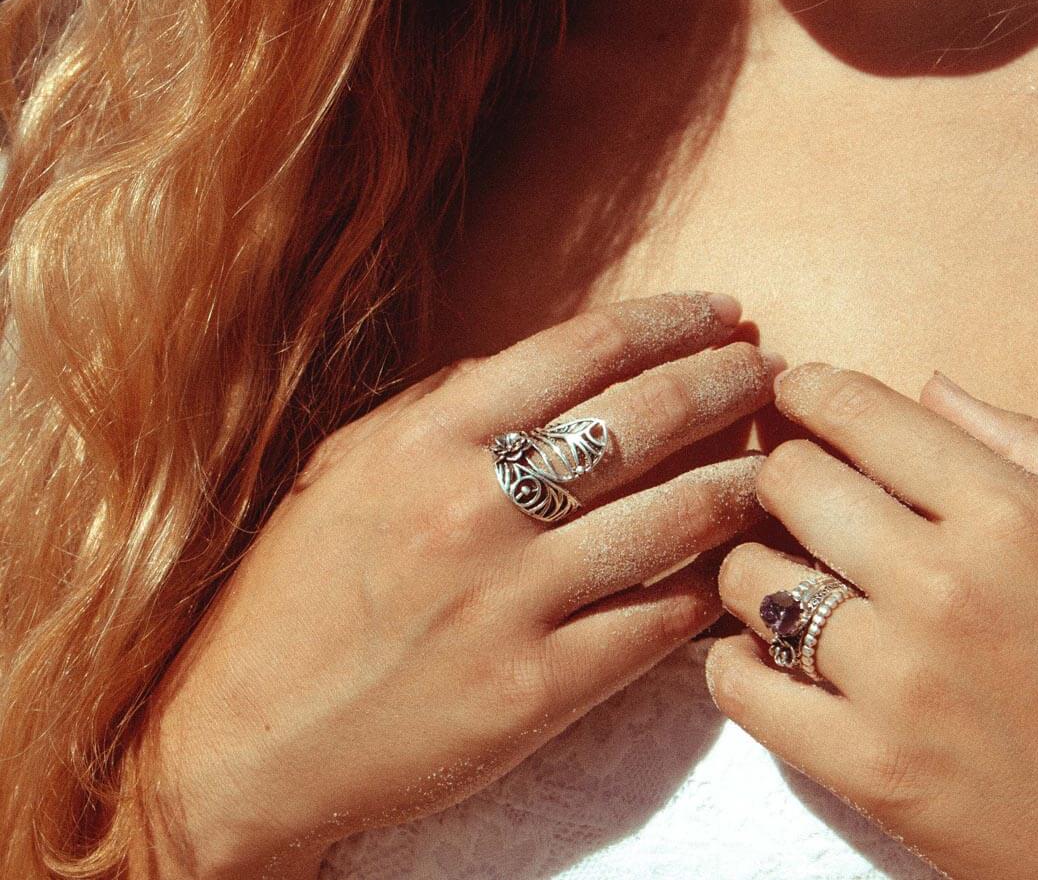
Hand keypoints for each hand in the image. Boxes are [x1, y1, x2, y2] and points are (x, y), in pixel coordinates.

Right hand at [131, 292, 779, 878]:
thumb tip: (556, 365)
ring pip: (670, 522)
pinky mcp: (534, 693)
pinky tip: (732, 567)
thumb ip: (447, 404)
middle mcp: (473, 508)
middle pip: (641, 419)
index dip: (668, 320)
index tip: (719, 313)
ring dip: (740, 484)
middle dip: (724, 382)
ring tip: (779, 466)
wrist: (249, 733)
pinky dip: (705, 589)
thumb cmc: (298, 586)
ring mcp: (509, 603)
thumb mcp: (353, 462)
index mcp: (429, 439)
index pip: (581, 350)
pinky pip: (653, 625)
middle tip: (769, 371)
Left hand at [706, 363, 1037, 879]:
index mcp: (1010, 517)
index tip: (793, 393)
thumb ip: (1022, 448)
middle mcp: (945, 588)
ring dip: (754, 570)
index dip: (809, 390)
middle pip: (786, 480)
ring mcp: (900, 683)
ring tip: (787, 580)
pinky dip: (735, 660)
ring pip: (748, 576)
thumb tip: (929, 386)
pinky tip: (768, 652)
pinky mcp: (868, 769)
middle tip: (795, 497)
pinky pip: (739, 684)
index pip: (858, 412)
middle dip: (781, 476)